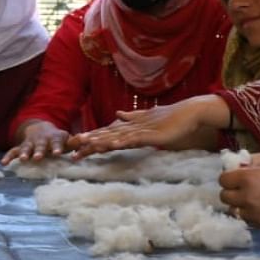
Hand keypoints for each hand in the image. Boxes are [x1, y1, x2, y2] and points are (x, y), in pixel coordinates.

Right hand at [1, 120, 69, 163]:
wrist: (40, 128)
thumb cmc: (56, 139)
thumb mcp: (66, 139)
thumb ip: (74, 143)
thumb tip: (86, 144)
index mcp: (53, 138)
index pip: (56, 142)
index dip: (57, 147)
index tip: (57, 153)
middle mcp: (41, 140)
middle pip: (40, 145)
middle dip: (39, 151)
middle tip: (38, 157)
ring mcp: (30, 143)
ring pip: (26, 147)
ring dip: (25, 153)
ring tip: (23, 159)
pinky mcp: (21, 147)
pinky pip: (14, 151)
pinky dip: (9, 156)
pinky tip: (4, 163)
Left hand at [67, 95, 228, 159]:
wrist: (190, 112)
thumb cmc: (171, 118)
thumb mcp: (147, 119)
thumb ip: (131, 118)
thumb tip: (117, 114)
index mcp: (130, 126)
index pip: (106, 133)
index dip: (90, 138)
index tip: (74, 144)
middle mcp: (132, 127)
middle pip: (106, 135)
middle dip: (88, 141)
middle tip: (69, 146)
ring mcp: (141, 130)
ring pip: (116, 136)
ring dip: (99, 140)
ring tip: (84, 143)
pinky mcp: (151, 135)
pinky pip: (134, 139)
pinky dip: (122, 141)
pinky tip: (111, 144)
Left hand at [218, 159, 259, 229]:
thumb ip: (256, 159)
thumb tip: (241, 162)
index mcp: (249, 178)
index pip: (223, 179)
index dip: (230, 175)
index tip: (240, 174)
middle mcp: (247, 198)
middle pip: (224, 196)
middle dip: (232, 190)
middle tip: (246, 186)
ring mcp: (254, 215)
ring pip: (234, 210)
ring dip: (240, 204)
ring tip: (257, 197)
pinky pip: (247, 219)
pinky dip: (251, 214)